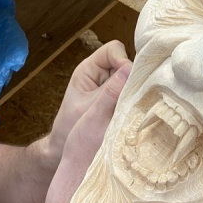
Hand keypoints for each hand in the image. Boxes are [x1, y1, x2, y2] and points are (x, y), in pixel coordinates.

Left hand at [47, 41, 130, 163]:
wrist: (66, 152)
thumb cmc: (70, 129)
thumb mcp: (91, 109)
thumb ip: (110, 91)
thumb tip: (130, 69)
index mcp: (88, 69)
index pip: (113, 50)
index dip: (123, 59)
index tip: (130, 78)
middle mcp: (100, 74)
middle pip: (125, 61)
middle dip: (132, 75)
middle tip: (135, 93)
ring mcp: (109, 86)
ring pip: (130, 77)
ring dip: (134, 89)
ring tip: (135, 104)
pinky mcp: (116, 99)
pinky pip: (130, 92)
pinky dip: (134, 99)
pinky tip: (134, 110)